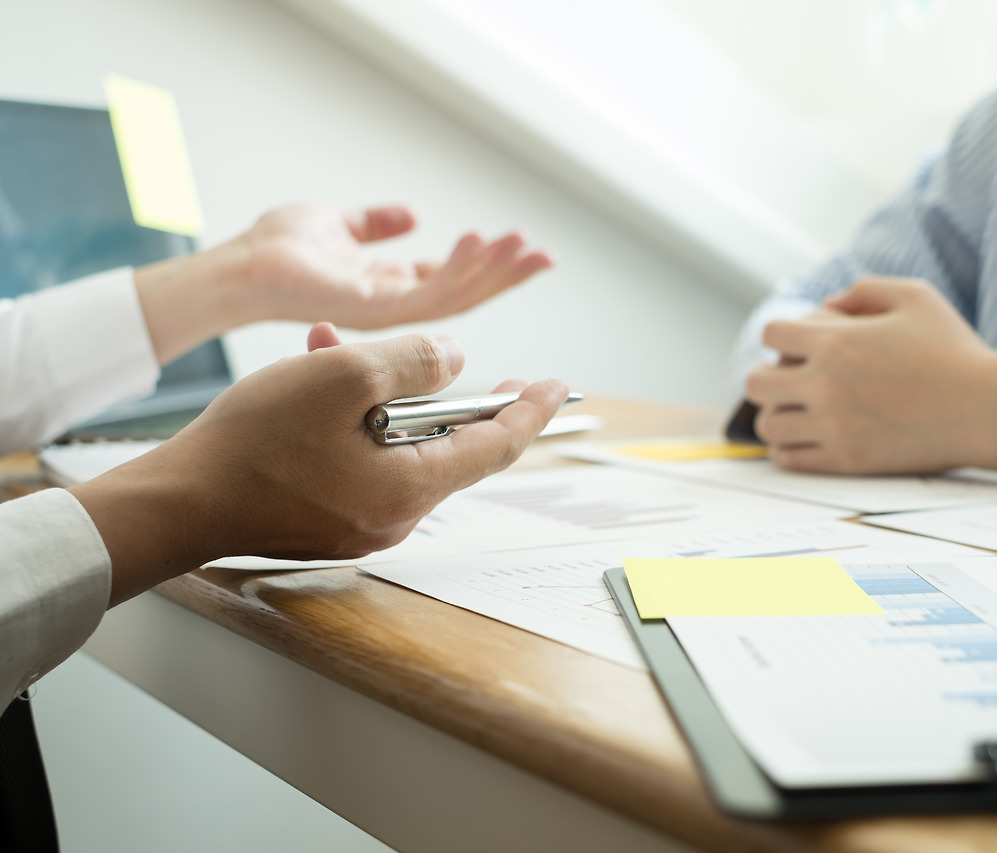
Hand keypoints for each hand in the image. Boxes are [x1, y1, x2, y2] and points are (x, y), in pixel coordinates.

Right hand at [70, 324, 567, 604]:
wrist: (177, 504)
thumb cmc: (254, 443)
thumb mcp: (342, 377)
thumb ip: (413, 361)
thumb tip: (452, 359)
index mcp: (412, 488)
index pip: (496, 446)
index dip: (529, 410)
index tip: (556, 383)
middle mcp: (396, 516)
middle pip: (440, 441)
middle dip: (424, 385)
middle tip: (432, 353)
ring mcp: (362, 525)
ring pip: (393, 444)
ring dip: (374, 395)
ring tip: (329, 352)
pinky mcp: (331, 523)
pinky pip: (362, 461)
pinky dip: (350, 422)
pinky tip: (313, 385)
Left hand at [135, 203, 552, 362]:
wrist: (243, 268)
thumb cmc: (275, 249)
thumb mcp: (337, 224)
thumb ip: (375, 223)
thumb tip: (414, 214)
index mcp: (389, 288)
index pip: (451, 280)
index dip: (488, 266)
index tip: (522, 247)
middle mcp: (394, 306)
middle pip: (465, 293)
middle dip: (506, 275)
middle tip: (545, 256)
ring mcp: (387, 313)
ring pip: (456, 297)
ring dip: (493, 271)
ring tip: (524, 247)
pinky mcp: (376, 311)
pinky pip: (429, 294)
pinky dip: (458, 268)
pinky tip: (479, 242)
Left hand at [744, 277, 996, 476]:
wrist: (987, 409)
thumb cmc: (955, 351)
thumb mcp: (915, 296)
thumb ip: (863, 290)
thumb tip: (826, 305)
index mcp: (836, 342)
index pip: (771, 335)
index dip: (782, 336)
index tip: (800, 345)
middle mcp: (825, 386)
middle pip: (756, 384)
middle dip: (770, 377)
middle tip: (792, 381)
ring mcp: (833, 427)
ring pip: (768, 426)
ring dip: (778, 415)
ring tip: (800, 411)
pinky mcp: (847, 460)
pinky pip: (789, 460)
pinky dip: (788, 449)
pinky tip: (806, 437)